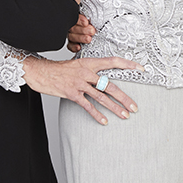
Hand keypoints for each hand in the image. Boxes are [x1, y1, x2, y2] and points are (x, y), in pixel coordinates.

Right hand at [23, 55, 142, 125]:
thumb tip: (104, 77)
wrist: (41, 72)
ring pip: (102, 97)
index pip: (113, 61)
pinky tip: (105, 121)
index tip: (140, 68)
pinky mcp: (72, 93)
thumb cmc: (60, 69)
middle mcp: (87, 72)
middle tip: (134, 106)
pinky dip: (97, 114)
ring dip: (115, 108)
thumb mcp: (77, 64)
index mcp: (90, 63)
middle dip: (124, 97)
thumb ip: (91, 70)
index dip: (128, 64)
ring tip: (125, 115)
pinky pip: (87, 105)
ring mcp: (79, 83)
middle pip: (110, 85)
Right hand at [67, 14, 96, 52]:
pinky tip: (79, 47)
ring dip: (80, 38)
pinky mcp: (71, 43)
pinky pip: (70, 46)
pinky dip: (74, 47)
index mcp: (76, 17)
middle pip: (73, 28)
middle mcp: (72, 26)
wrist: (100, 33)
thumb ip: (92, 15)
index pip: (75, 17)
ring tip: (89, 39)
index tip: (86, 22)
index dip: (79, 20)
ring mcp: (71, 34)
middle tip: (92, 31)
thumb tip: (95, 13)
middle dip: (83, 30)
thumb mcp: (95, 16)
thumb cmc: (97, 23)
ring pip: (72, 36)